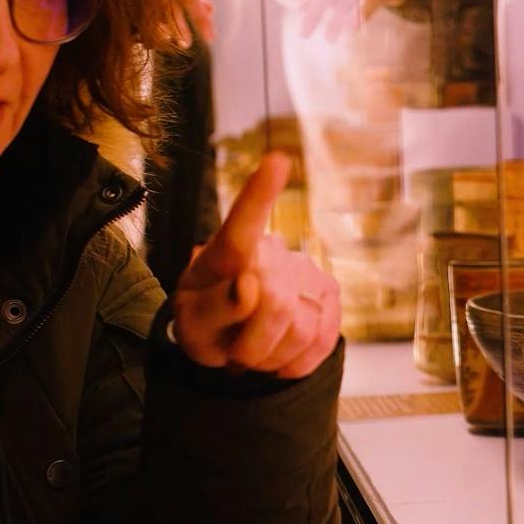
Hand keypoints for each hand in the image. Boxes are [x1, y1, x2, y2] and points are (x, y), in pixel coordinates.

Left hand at [172, 153, 340, 377]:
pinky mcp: (331, 297)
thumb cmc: (205, 322)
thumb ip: (214, 308)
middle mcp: (272, 253)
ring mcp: (307, 272)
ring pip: (301, 329)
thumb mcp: (192, 324)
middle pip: (274, 304)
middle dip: (251, 343)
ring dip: (271, 355)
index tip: (276, 160)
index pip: (241, 225)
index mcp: (227, 252)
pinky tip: (277, 351)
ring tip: (254, 347)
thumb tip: (251, 286)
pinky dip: (294, 363)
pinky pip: (321, 342)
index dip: (259, 193)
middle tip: (234, 349)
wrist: (230, 336)